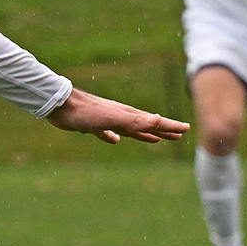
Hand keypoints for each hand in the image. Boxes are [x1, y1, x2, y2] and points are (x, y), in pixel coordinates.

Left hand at [46, 89, 189, 144]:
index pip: (155, 122)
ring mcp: (106, 120)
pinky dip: (113, 137)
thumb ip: (135, 121)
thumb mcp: (114, 118)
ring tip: (153, 140)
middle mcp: (120, 116)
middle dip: (162, 131)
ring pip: (130, 129)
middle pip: (146, 125)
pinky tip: (114, 140)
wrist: (59, 104)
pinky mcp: (91, 124)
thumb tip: (158, 120)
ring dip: (142, 134)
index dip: (171, 126)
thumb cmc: (86, 112)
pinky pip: (107, 132)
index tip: (186, 129)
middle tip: (178, 136)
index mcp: (128, 115)